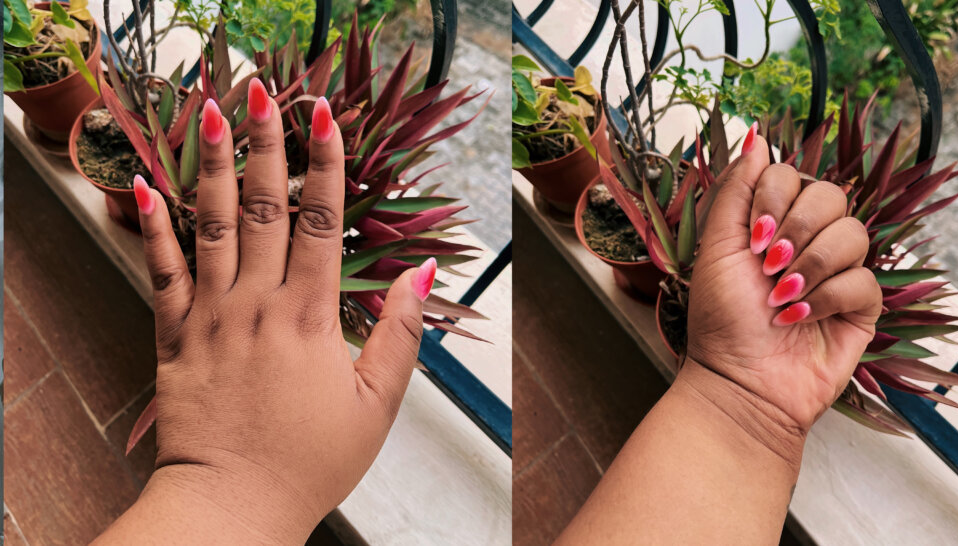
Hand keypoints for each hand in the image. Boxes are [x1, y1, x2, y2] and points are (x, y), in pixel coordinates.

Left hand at [100, 82, 434, 542]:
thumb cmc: (310, 462)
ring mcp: (209, 317)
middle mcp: (255, 304)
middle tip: (260, 91)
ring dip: (215, 166)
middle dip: (265, 143)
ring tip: (212, 113)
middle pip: (263, 208)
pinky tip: (149, 184)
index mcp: (308, 317)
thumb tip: (421, 277)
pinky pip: (161, 272)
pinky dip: (154, 227)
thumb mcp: (376, 406)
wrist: (231, 505)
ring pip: (212, 226)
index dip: (324, 164)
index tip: (322, 117)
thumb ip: (400, 336)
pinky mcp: (174, 337)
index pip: (319, 222)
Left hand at [683, 132, 881, 462]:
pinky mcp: (861, 308)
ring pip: (853, 236)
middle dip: (796, 231)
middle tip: (768, 268)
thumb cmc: (720, 320)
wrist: (738, 382)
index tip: (753, 237)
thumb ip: (735, 190)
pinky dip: (827, 298)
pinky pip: (864, 280)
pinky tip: (799, 319)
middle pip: (831, 197)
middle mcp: (808, 241)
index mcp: (773, 223)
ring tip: (779, 300)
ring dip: (809, 268)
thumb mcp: (716, 248)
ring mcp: (837, 273)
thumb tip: (756, 137)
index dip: (775, 199)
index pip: (792, 175)